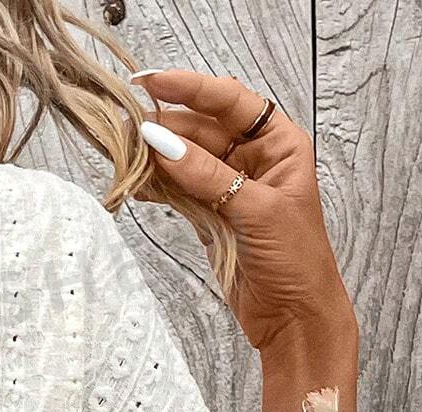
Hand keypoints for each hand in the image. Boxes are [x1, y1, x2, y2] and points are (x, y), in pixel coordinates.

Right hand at [132, 70, 355, 354]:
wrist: (293, 317)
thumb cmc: (296, 259)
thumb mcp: (255, 210)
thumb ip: (208, 177)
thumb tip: (162, 142)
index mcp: (279, 144)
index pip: (231, 102)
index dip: (192, 89)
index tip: (154, 83)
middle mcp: (253, 159)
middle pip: (202, 129)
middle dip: (166, 127)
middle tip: (126, 129)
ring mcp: (228, 188)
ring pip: (185, 160)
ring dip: (156, 157)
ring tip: (124, 154)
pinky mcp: (209, 216)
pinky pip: (178, 191)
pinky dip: (158, 187)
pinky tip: (137, 183)